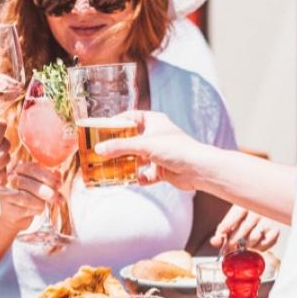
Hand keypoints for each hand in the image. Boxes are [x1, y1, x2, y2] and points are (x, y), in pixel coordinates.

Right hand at [0, 161, 60, 231]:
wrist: (13, 216)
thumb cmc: (28, 197)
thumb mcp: (39, 186)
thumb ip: (48, 179)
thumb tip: (58, 174)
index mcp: (16, 169)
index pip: (31, 168)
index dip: (47, 175)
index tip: (58, 183)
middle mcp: (8, 180)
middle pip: (28, 183)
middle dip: (46, 190)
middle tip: (56, 196)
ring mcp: (6, 195)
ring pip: (27, 197)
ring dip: (42, 202)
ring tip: (47, 204)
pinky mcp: (8, 210)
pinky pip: (27, 210)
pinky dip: (37, 210)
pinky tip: (38, 210)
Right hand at [94, 111, 208, 189]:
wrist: (198, 169)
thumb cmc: (175, 149)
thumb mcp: (143, 145)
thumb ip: (120, 147)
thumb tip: (98, 149)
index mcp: (154, 121)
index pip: (131, 117)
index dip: (116, 122)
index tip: (102, 129)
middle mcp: (156, 136)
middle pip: (131, 139)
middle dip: (117, 147)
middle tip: (101, 151)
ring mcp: (159, 153)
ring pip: (137, 158)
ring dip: (126, 164)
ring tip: (110, 168)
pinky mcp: (162, 169)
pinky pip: (146, 174)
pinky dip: (139, 178)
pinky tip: (132, 180)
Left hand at [210, 204, 279, 251]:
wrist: (260, 213)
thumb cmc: (242, 219)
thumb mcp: (230, 221)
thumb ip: (221, 232)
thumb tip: (214, 242)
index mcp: (245, 205)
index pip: (237, 214)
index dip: (228, 223)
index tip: (221, 232)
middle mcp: (258, 211)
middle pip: (244, 228)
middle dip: (233, 241)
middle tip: (226, 249)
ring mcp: (268, 221)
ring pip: (254, 237)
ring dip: (244, 245)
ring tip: (238, 248)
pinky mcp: (275, 231)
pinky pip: (266, 243)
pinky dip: (258, 248)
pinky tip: (252, 247)